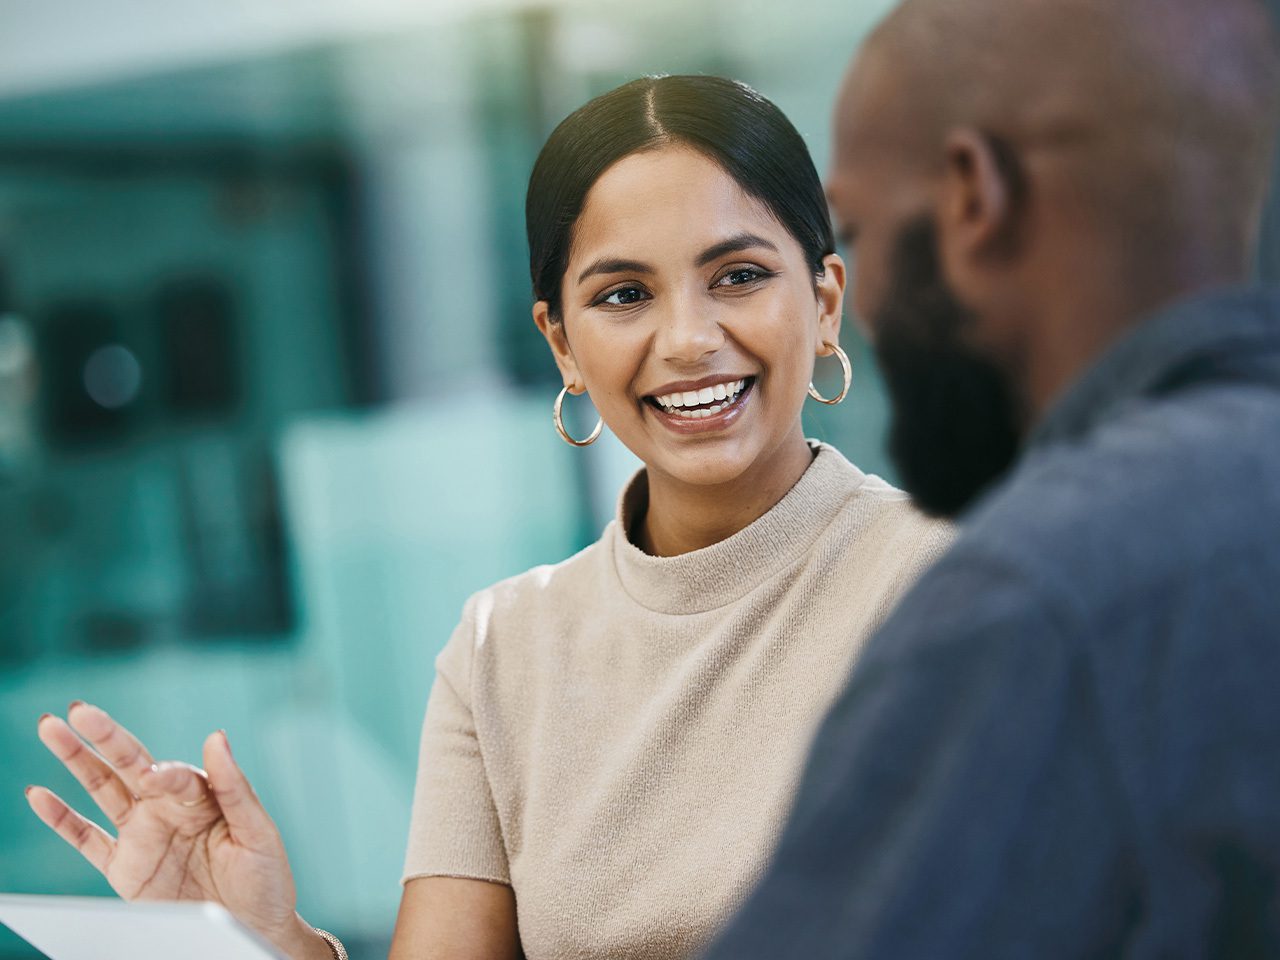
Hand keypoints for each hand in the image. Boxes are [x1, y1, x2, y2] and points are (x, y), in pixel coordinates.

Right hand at [28, 703, 331, 959]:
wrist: (254, 928)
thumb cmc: (265, 878)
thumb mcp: (258, 832)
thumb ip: (234, 787)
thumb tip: (216, 737)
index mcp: (203, 796)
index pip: (175, 775)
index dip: (163, 773)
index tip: (153, 777)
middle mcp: (168, 808)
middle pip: (130, 764)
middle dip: (105, 737)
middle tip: (79, 710)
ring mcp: (143, 834)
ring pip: (102, 789)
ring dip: (76, 760)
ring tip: (50, 728)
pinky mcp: (125, 867)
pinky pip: (87, 839)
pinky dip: (61, 819)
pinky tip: (39, 795)